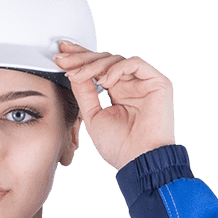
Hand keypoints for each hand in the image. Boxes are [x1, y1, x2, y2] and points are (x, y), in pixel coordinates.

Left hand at [53, 41, 174, 171]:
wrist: (139, 161)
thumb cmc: (120, 147)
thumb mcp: (93, 117)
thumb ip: (84, 94)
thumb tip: (73, 72)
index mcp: (117, 92)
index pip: (98, 69)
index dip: (80, 59)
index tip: (60, 56)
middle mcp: (130, 84)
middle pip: (105, 60)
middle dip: (82, 58)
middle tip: (63, 60)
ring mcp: (143, 82)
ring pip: (116, 60)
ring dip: (94, 65)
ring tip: (79, 75)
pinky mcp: (157, 81)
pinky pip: (135, 63)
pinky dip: (117, 68)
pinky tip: (104, 80)